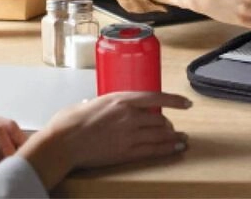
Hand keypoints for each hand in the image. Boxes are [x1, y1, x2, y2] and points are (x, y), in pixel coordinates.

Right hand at [19, 91, 189, 189]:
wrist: (64, 142)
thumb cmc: (71, 121)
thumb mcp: (93, 102)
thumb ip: (106, 103)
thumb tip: (104, 104)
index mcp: (122, 99)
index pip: (156, 97)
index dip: (174, 100)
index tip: (186, 103)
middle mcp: (130, 115)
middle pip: (159, 119)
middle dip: (168, 125)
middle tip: (173, 128)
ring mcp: (129, 134)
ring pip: (159, 135)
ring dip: (173, 137)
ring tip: (182, 140)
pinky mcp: (125, 153)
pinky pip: (152, 150)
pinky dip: (167, 149)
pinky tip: (176, 149)